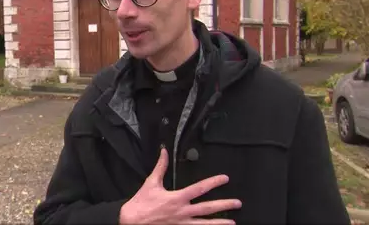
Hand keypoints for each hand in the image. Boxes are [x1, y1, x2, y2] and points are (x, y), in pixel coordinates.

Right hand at [119, 148, 240, 224]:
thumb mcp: (151, 183)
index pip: (200, 188)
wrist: (131, 222)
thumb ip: (161, 167)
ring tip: (233, 223)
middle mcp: (182, 212)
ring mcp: (181, 224)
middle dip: (224, 205)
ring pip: (205, 224)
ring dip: (219, 223)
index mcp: (177, 198)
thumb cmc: (141, 203)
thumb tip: (164, 151)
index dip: (214, 182)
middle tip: (237, 203)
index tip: (225, 179)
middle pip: (207, 208)